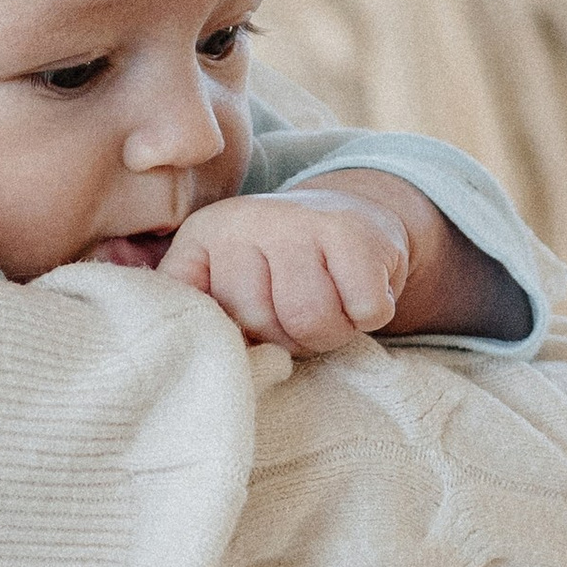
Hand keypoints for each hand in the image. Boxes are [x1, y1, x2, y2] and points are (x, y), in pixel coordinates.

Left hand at [158, 190, 411, 353]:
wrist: (352, 212)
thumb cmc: (283, 267)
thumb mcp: (228, 281)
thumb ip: (207, 311)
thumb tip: (204, 354)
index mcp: (203, 236)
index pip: (198, 313)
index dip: (233, 339)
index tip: (248, 331)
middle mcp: (244, 221)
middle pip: (258, 322)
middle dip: (287, 338)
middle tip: (301, 315)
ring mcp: (298, 221)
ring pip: (309, 319)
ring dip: (330, 331)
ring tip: (331, 307)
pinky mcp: (352, 232)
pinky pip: (362, 310)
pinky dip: (368, 316)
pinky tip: (359, 291)